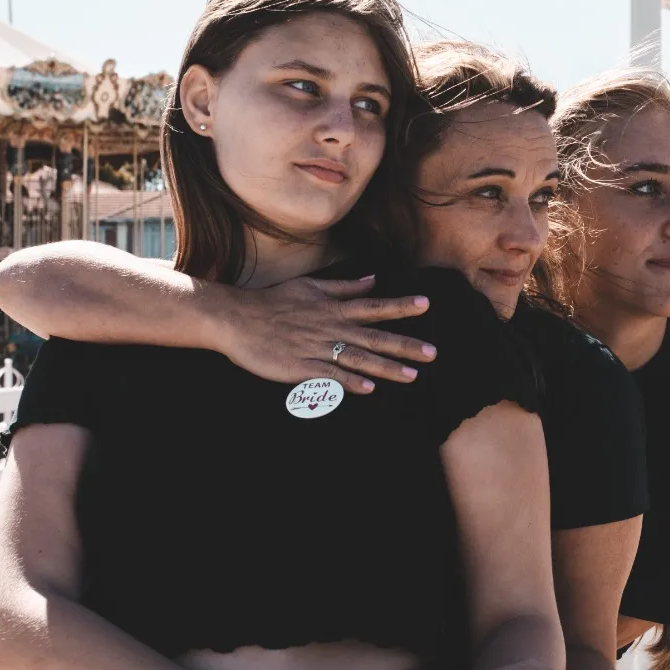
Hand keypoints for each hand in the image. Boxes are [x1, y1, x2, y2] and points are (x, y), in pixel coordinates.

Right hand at [213, 274, 434, 389]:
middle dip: (404, 345)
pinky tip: (367, 389)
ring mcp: (316, 348)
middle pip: (374, 337)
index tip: (426, 304)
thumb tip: (372, 280)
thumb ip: (343, 287)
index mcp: (333, 308)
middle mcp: (330, 327)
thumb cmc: (273, 301)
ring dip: (386, 368)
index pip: (374, 307)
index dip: (401, 306)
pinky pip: (329, 376)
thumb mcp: (310, 287)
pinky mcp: (300, 368)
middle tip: (433, 353)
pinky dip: (348, 382)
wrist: (237, 319)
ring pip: (357, 359)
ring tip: (412, 376)